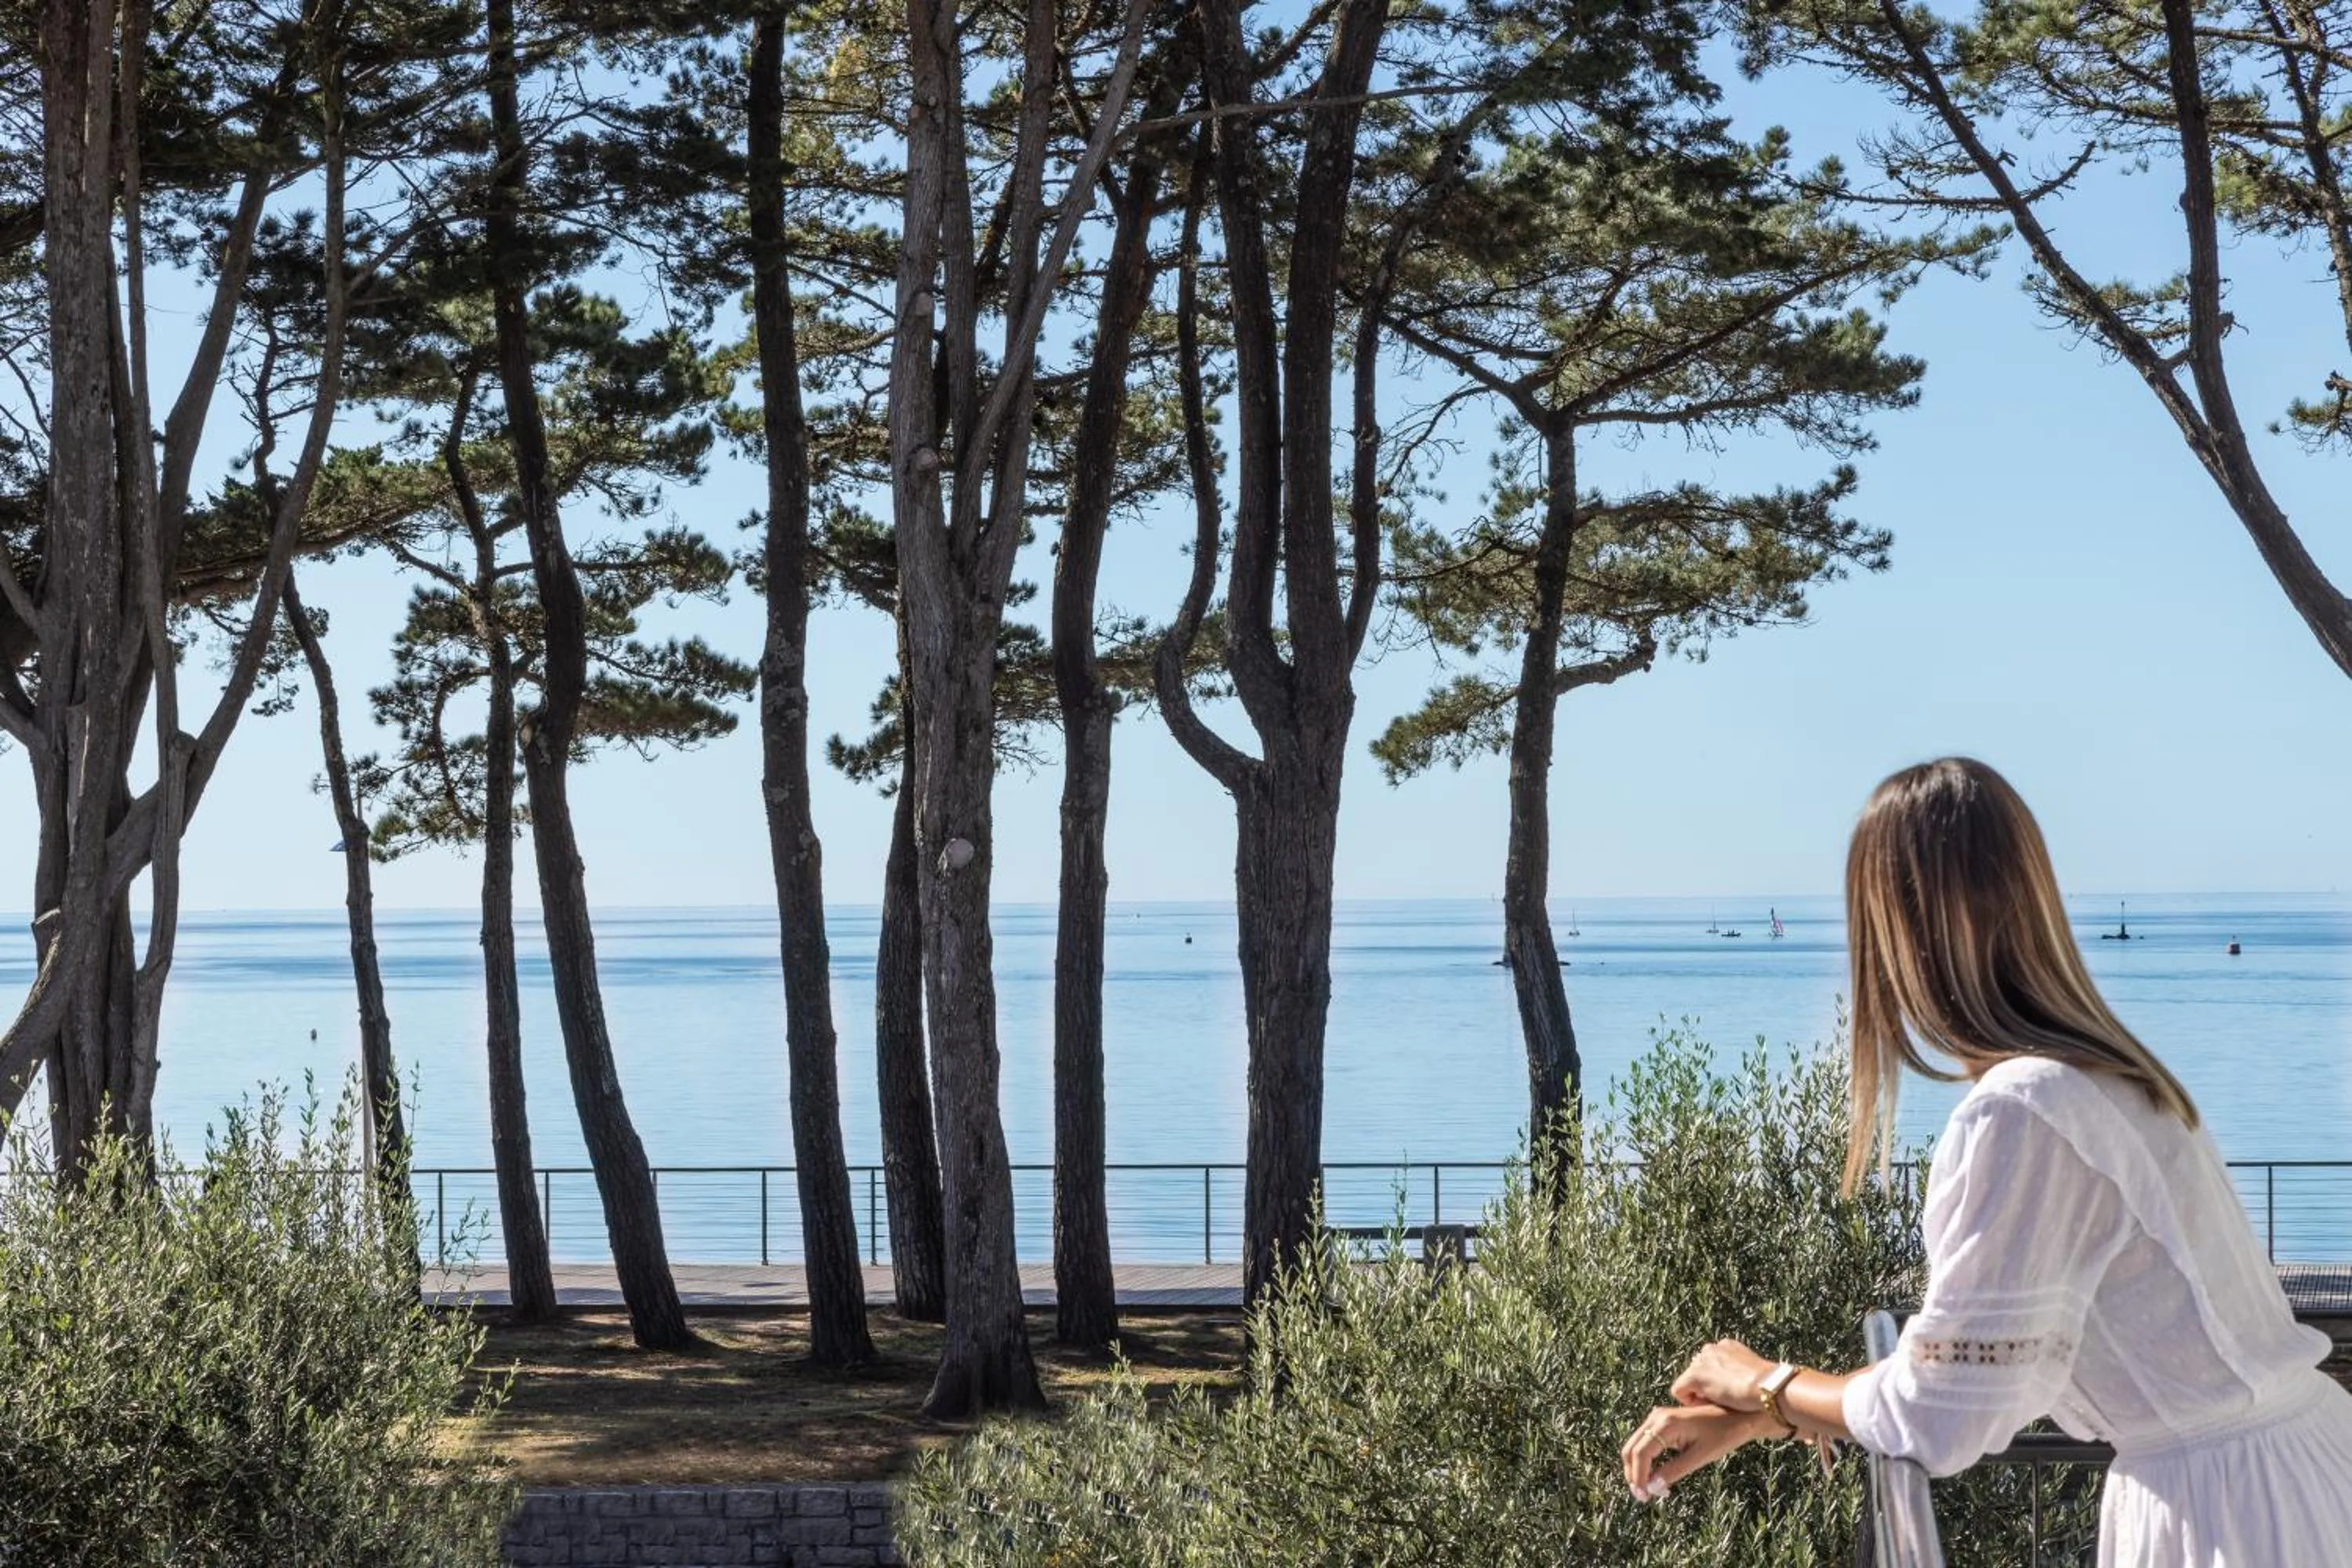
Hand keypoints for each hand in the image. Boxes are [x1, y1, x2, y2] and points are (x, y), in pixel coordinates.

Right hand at [1619, 1402, 1772, 1501]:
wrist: (1738, 1415)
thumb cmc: (1723, 1434)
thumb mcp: (1700, 1456)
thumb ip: (1674, 1471)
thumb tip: (1652, 1488)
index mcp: (1665, 1424)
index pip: (1640, 1454)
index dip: (1638, 1477)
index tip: (1644, 1497)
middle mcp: (1656, 1417)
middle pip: (1631, 1448)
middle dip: (1633, 1474)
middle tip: (1643, 1497)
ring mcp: (1658, 1417)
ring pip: (1636, 1445)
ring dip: (1637, 1468)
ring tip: (1649, 1490)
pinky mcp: (1663, 1422)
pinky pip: (1645, 1443)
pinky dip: (1645, 1460)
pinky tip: (1655, 1476)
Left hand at [1670, 1339, 1774, 1412]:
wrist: (1767, 1387)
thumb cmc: (1768, 1386)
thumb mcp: (1755, 1374)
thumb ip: (1743, 1373)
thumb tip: (1743, 1385)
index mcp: (1727, 1346)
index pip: (1711, 1363)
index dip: (1716, 1381)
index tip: (1728, 1393)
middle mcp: (1711, 1349)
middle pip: (1698, 1370)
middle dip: (1705, 1386)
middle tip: (1720, 1401)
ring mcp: (1701, 1362)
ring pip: (1689, 1381)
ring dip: (1699, 1393)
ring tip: (1715, 1405)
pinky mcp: (1694, 1376)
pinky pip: (1679, 1391)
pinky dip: (1689, 1401)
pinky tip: (1705, 1406)